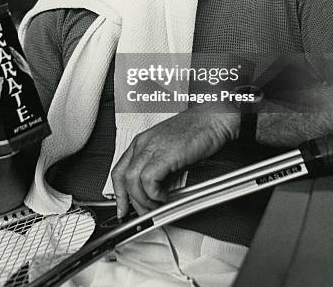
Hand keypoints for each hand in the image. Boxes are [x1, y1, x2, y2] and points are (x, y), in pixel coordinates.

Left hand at [111, 108, 239, 217]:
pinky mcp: (165, 154)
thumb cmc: (197, 130)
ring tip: (157, 205)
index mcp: (142, 141)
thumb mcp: (170, 149)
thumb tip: (155, 191)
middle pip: (122, 177)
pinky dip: (155, 194)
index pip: (119, 170)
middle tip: (144, 213)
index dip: (119, 193)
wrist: (213, 118)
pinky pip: (148, 181)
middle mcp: (143, 143)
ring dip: (143, 200)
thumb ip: (159, 168)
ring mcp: (153, 147)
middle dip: (131, 201)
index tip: (123, 208)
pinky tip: (166, 196)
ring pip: (132, 181)